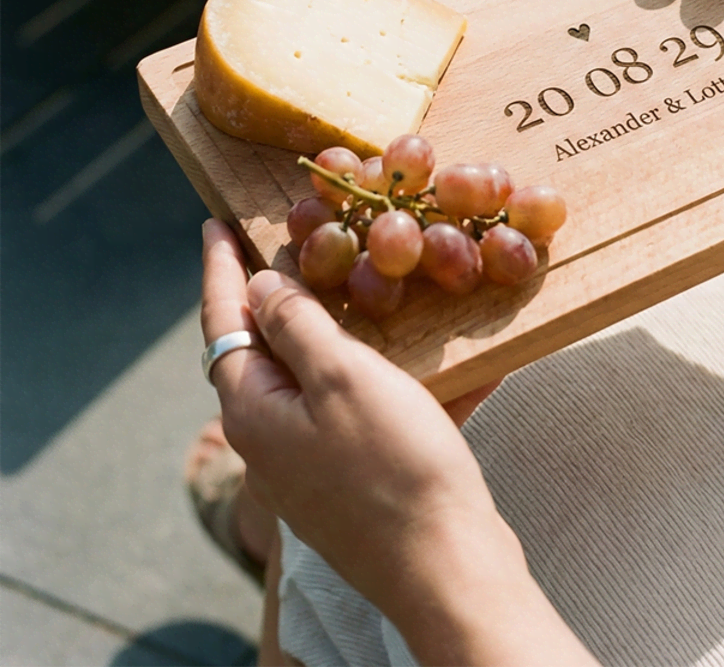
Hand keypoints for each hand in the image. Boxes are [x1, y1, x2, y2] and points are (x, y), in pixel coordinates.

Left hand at [201, 220, 597, 666]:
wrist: (446, 565)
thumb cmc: (393, 464)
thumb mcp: (341, 377)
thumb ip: (296, 325)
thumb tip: (261, 285)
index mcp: (254, 410)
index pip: (223, 322)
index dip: (219, 268)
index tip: (214, 223)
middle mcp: (271, 439)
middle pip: (263, 352)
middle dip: (275, 298)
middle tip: (291, 245)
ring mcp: (311, 465)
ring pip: (314, 381)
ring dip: (333, 334)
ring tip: (358, 289)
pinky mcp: (353, 482)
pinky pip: (359, 412)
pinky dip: (383, 378)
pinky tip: (432, 360)